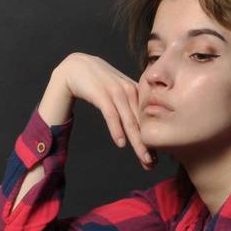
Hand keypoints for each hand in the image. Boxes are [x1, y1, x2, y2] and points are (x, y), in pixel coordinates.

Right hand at [46, 53, 155, 170]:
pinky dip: (116, 129)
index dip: (151, 139)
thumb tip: (136, 122)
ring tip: (144, 158)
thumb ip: (127, 103)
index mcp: (135, 91)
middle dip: (147, 145)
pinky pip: (111, 115)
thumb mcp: (116, 91)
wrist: (75, 67)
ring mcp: (116, 92)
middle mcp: (129, 91)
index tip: (156, 157)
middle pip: (141, 123)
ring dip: (137, 142)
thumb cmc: (96, 81)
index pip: (147, 119)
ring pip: (130, 121)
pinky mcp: (102, 94)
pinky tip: (121, 143)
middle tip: (152, 164)